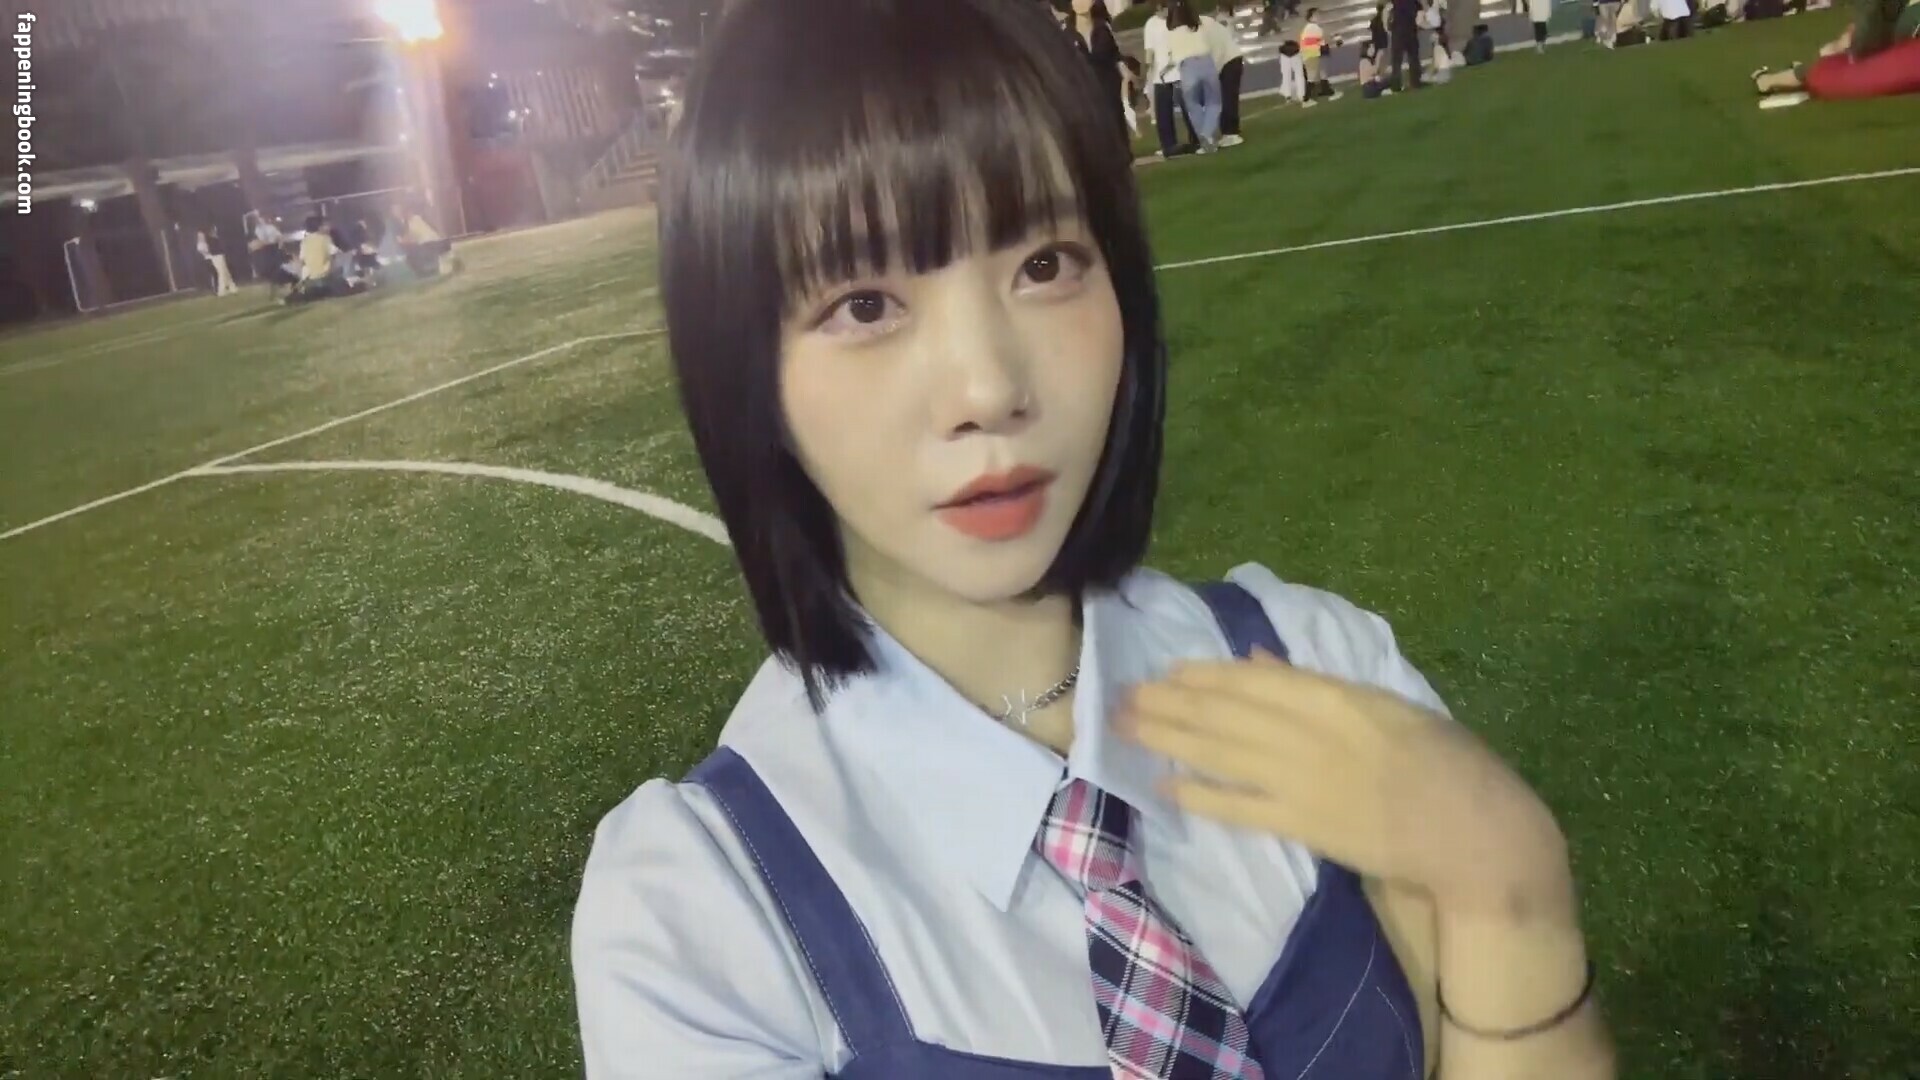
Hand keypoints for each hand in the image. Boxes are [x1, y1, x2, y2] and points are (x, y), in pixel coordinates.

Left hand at [1120, 652, 1573, 919]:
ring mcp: (1306, 781)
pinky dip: (1200, 796)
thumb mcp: (1388, 706)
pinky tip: (1164, 787)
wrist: (1476, 833)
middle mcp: (1314, 732)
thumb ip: (1320, 686)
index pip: (1254, 681)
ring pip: (1222, 752)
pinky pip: (1240, 807)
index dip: (1204, 675)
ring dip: (1169, 738)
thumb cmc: (1446, 762)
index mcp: (1339, 696)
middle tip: (1120, 695)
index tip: (1166, 670)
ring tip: (1125, 727)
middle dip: (1169, 703)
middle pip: (1226, 712)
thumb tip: (1258, 664)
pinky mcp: (1306, 826)